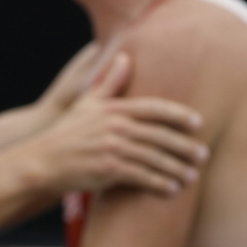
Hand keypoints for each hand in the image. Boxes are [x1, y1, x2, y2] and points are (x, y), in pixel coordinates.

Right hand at [31, 53, 207, 195]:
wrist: (43, 161)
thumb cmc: (65, 133)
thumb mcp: (86, 103)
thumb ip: (109, 82)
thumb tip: (125, 56)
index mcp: (114, 109)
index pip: (154, 109)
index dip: (179, 115)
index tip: (198, 123)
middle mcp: (116, 126)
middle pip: (160, 136)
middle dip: (185, 147)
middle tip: (204, 155)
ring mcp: (113, 148)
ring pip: (154, 158)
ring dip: (176, 169)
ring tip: (192, 177)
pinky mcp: (108, 170)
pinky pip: (141, 177)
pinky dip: (159, 184)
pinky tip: (171, 190)